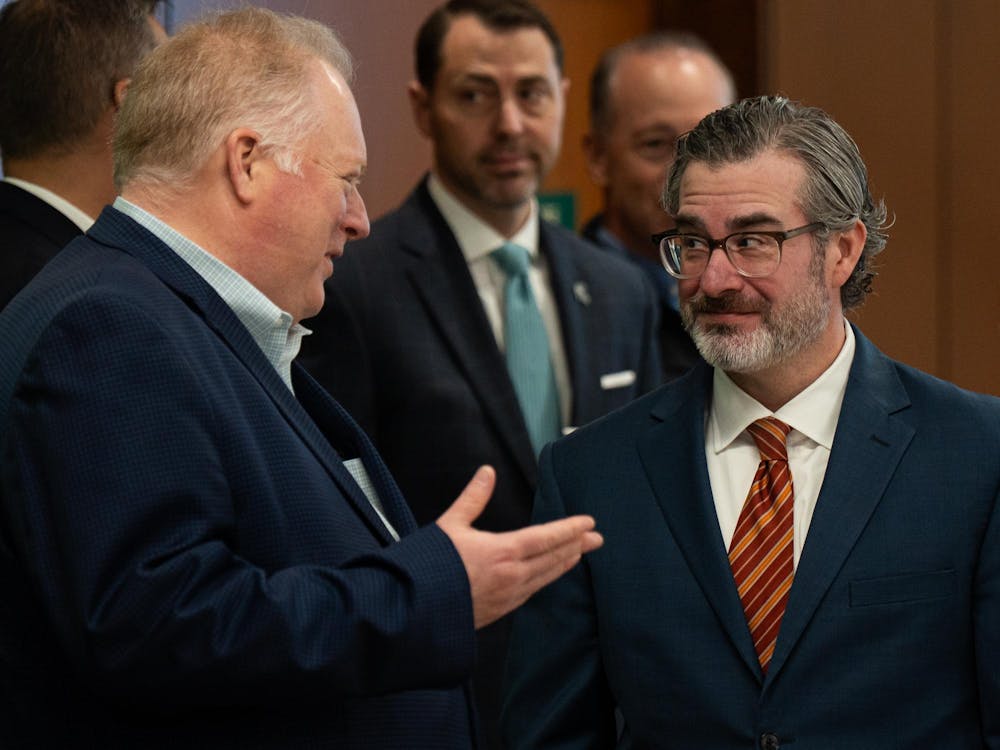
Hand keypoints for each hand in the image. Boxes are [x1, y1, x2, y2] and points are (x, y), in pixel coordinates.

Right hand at [436, 465, 602, 628]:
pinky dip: (546, 578)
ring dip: (565, 563)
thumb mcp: (450, 525)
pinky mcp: (499, 611)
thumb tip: (487, 471)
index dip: (569, 529)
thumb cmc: (428, 566)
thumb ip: (473, 498)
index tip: (588, 522)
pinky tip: (548, 575)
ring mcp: (507, 597)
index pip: (546, 538)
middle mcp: (511, 577)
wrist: (410, 610)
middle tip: (597, 538)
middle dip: (577, 546)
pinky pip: (532, 591)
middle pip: (553, 559)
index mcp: (501, 553)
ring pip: (546, 578)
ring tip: (579, 554)